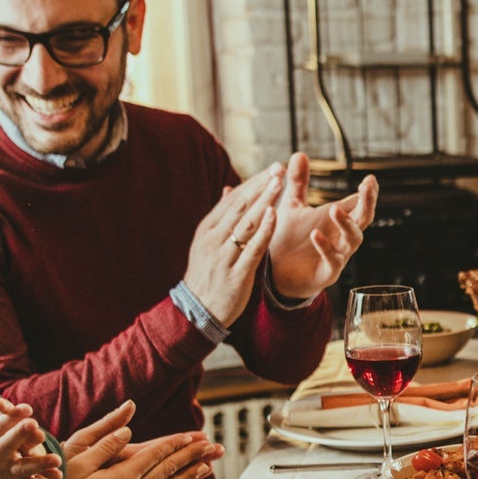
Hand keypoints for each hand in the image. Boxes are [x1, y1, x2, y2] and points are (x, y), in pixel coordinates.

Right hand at [61, 401, 222, 478]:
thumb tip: (129, 428)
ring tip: (207, 467)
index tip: (192, 435)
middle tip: (212, 447)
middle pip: (168, 470)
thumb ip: (105, 444)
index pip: (155, 455)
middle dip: (191, 456)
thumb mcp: (77, 461)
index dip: (174, 444)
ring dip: (189, 477)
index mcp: (122, 475)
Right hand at [182, 167, 279, 326]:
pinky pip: (252, 248)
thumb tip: (230, 189)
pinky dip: (263, 230)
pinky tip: (275, 214)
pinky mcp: (236, 273)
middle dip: (261, 185)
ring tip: (279, 183)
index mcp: (207, 229)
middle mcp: (213, 239)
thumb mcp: (208, 243)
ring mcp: (223, 256)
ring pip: (246, 223)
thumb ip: (222, 217)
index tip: (273, 168)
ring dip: (264, 201)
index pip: (233, 200)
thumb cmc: (207, 274)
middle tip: (279, 168)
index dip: (254, 182)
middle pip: (240, 206)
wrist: (198, 311)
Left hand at [266, 155, 376, 303]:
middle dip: (368, 202)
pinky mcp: (326, 273)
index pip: (359, 203)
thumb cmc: (288, 238)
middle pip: (364, 218)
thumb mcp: (293, 206)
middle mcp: (342, 236)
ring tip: (335, 209)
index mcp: (337, 219)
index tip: (371, 178)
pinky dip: (325, 247)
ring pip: (353, 239)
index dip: (368, 192)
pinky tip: (315, 234)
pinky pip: (333, 260)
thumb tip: (300, 153)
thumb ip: (299, 182)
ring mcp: (338, 255)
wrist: (274, 272)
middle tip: (368, 186)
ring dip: (347, 224)